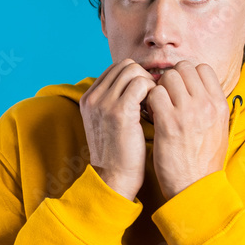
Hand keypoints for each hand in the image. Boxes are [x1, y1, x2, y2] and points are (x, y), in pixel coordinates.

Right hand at [80, 58, 156, 200]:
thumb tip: (137, 84)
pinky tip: (155, 109)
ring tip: (154, 104)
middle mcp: (93, 97)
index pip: (116, 68)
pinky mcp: (119, 111)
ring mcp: (104, 103)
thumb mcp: (108, 124)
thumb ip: (115, 102)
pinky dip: (153, 92)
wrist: (114, 178)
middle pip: (125, 65)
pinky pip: (142, 84)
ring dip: (149, 84)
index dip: (135, 77)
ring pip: (134, 71)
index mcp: (89, 98)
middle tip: (153, 98)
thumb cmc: (119, 154)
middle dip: (143, 77)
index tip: (145, 95)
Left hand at [145, 60, 229, 199]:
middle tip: (166, 96)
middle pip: (183, 68)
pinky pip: (154, 94)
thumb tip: (201, 88)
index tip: (180, 88)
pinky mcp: (169, 123)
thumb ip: (212, 106)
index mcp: (219, 104)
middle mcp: (206, 104)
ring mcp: (188, 113)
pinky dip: (149, 101)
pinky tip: (152, 114)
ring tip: (158, 106)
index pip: (202, 68)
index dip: (187, 74)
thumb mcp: (219, 129)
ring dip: (159, 89)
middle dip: (171, 79)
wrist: (195, 187)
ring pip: (167, 78)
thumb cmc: (204, 161)